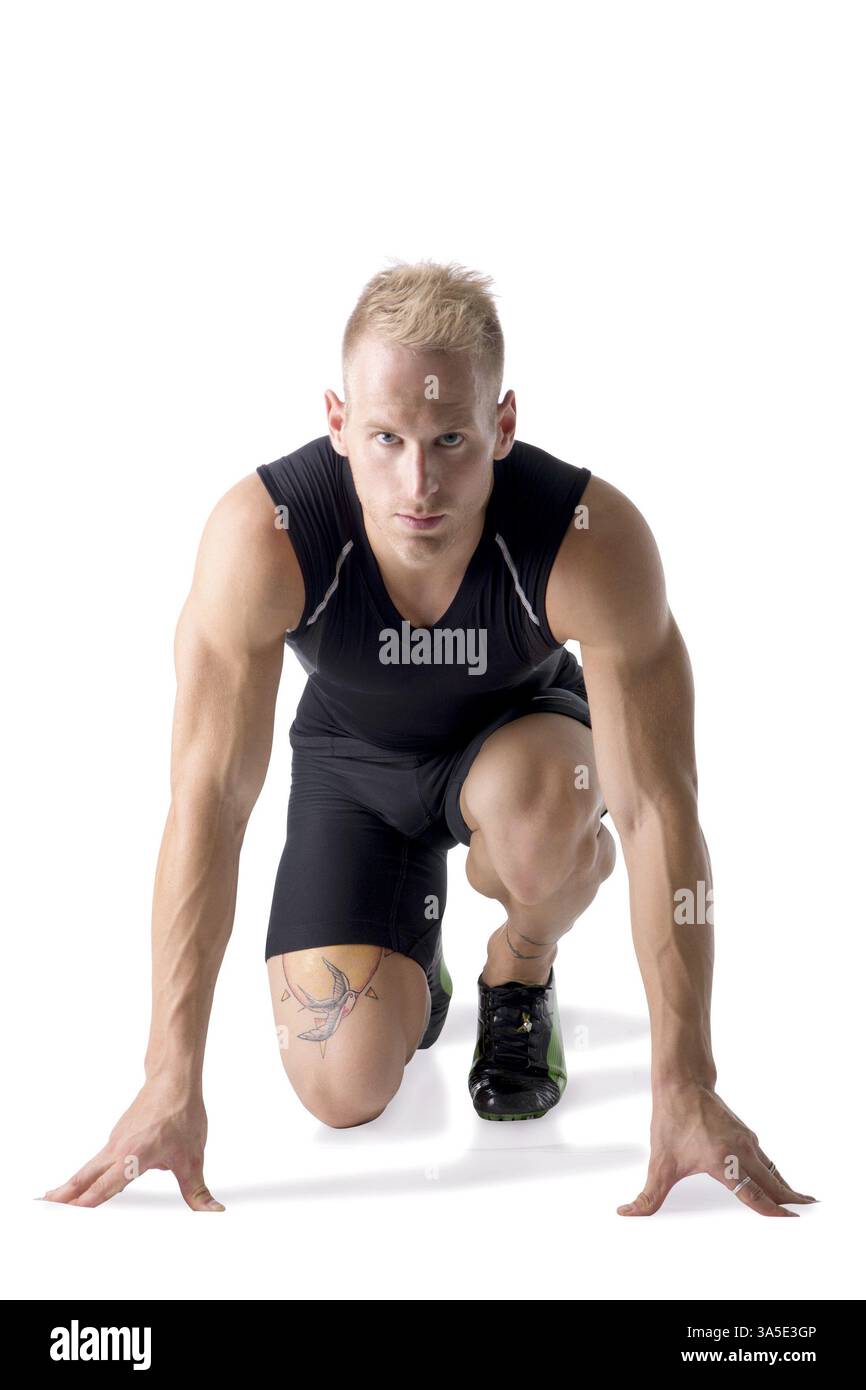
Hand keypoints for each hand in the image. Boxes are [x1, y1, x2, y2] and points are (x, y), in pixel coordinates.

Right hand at [40, 1078, 223, 1210]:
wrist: (174, 1079)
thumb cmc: (182, 1114)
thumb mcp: (192, 1157)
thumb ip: (197, 1190)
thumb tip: (212, 1211)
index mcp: (134, 1155)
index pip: (107, 1184)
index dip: (88, 1201)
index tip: (70, 1213)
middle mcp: (119, 1148)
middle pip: (86, 1175)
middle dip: (66, 1193)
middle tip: (46, 1206)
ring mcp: (115, 1141)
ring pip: (89, 1167)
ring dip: (72, 1184)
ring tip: (55, 1200)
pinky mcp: (118, 1136)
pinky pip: (98, 1160)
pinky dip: (86, 1174)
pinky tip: (83, 1184)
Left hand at [617, 1082, 817, 1217]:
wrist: (682, 1083)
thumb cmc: (672, 1120)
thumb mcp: (660, 1162)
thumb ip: (648, 1195)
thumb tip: (627, 1212)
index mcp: (724, 1161)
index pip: (753, 1194)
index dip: (772, 1211)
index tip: (791, 1220)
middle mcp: (741, 1151)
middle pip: (772, 1184)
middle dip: (790, 1202)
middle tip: (808, 1216)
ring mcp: (747, 1141)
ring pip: (772, 1171)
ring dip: (785, 1188)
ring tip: (801, 1203)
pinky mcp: (746, 1135)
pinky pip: (766, 1160)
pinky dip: (776, 1174)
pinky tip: (778, 1182)